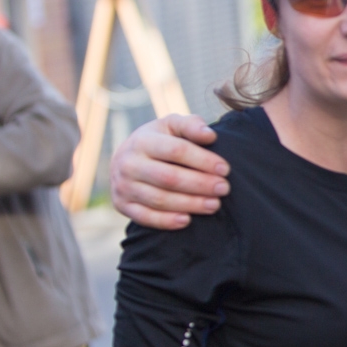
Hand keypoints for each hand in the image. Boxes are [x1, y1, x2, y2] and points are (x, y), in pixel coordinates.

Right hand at [110, 114, 227, 228]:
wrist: (127, 159)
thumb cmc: (160, 141)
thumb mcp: (172, 126)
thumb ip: (191, 125)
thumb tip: (209, 135)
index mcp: (142, 141)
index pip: (176, 150)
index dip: (203, 160)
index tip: (225, 169)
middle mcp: (129, 164)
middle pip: (169, 178)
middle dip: (200, 184)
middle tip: (224, 189)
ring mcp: (123, 186)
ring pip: (159, 199)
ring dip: (190, 204)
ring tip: (214, 205)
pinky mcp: (122, 205)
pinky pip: (144, 217)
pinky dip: (166, 221)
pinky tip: (187, 221)